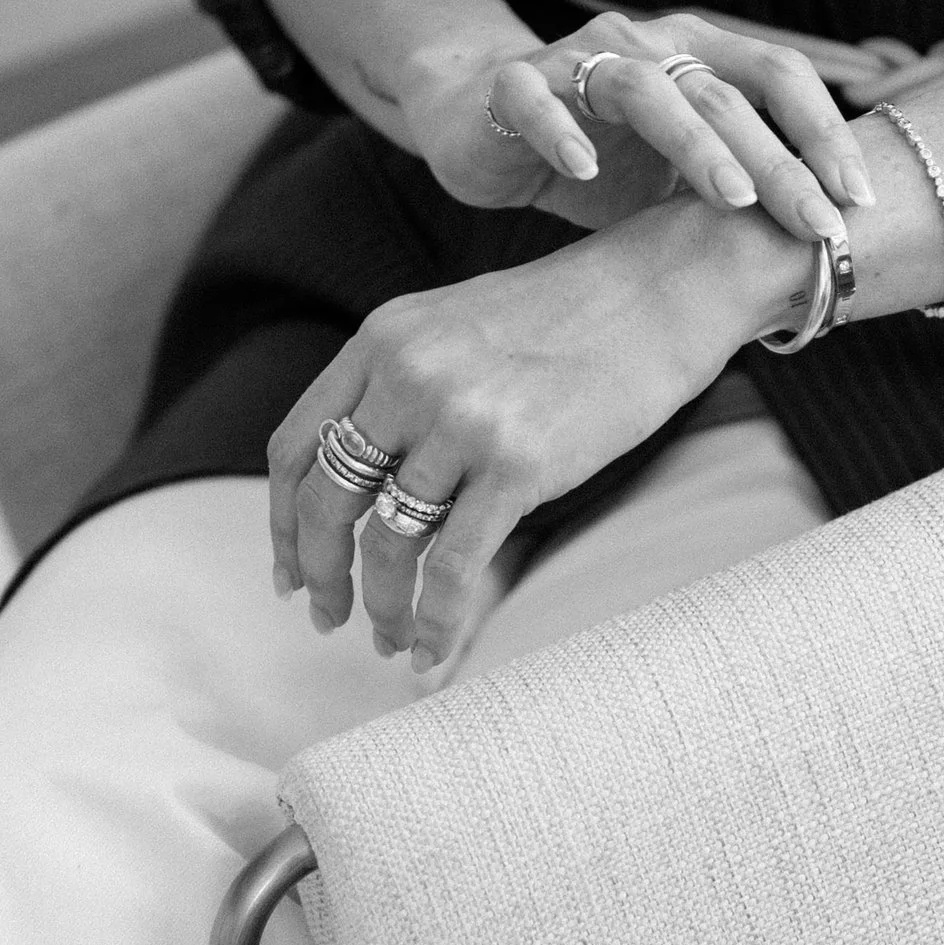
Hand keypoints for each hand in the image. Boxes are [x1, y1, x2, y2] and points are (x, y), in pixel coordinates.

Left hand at [271, 194, 809, 667]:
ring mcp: (462, 419)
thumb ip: (399, 386)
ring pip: (389, 543)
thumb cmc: (567, 320)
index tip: (291, 572)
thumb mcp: (455, 328)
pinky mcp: (518, 462)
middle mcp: (408, 375)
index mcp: (382, 340)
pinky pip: (455, 568)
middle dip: (320, 575)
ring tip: (389, 642)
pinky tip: (430, 653)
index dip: (283, 522)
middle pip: (328, 501)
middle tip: (326, 619)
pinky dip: (435, 622)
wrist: (660, 291)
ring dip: (381, 608)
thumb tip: (358, 480)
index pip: (297, 447)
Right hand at [401, 9, 873, 247]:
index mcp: (699, 56)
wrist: (481, 123)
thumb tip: (824, 265)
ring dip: (693, 142)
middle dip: (778, 162)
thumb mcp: (675, 182)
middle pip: (724, 95)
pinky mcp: (514, 83)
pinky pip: (538, 99)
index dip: (824, 132)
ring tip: (731, 198)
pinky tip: (582, 172)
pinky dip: (561, 131)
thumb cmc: (599, 156)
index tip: (858, 200)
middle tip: (816, 225)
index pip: (780, 75)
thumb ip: (737, 200)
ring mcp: (579, 58)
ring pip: (644, 89)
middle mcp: (648, 44)